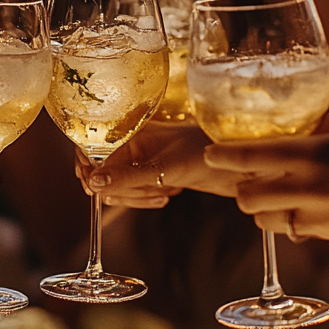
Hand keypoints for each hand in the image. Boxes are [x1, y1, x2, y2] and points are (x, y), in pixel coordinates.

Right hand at [73, 122, 242, 208]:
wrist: (240, 162)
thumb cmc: (207, 152)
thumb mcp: (166, 168)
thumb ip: (128, 178)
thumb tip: (93, 183)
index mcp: (132, 129)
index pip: (90, 147)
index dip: (88, 168)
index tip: (94, 187)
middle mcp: (134, 143)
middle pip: (101, 171)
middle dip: (119, 189)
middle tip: (147, 194)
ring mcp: (143, 160)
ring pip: (117, 185)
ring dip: (135, 197)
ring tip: (162, 195)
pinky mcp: (154, 174)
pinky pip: (134, 192)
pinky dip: (145, 198)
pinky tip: (167, 196)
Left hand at [204, 107, 328, 249]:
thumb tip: (310, 124)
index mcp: (315, 155)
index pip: (249, 158)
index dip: (222, 155)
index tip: (209, 151)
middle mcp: (310, 190)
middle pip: (246, 197)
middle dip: (240, 184)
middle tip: (250, 169)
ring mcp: (322, 218)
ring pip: (266, 220)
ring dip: (263, 204)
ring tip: (278, 186)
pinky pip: (295, 230)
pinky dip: (290, 217)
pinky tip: (308, 201)